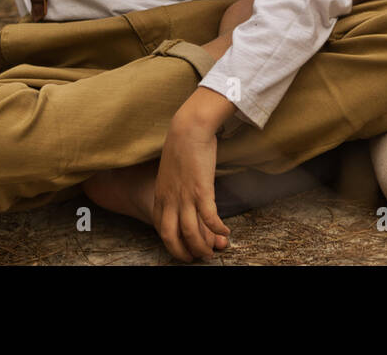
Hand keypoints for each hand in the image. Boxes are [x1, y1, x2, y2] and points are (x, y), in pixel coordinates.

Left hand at [153, 113, 229, 261]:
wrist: (188, 128)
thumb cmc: (182, 146)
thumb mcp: (171, 172)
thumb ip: (175, 188)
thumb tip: (187, 201)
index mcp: (160, 195)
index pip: (161, 228)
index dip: (172, 243)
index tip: (183, 248)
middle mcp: (170, 200)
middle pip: (171, 236)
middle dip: (183, 252)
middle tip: (197, 258)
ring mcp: (185, 196)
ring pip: (190, 233)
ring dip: (202, 247)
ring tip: (212, 252)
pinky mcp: (201, 190)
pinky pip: (209, 218)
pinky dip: (217, 229)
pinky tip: (226, 232)